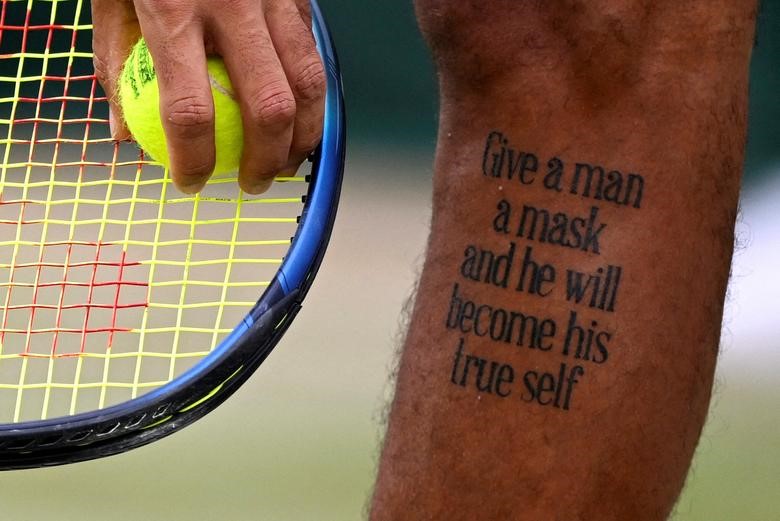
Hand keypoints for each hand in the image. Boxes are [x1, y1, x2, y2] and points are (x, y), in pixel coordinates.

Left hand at [92, 0, 324, 193]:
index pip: (189, 107)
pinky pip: (315, 57)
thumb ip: (118, 65)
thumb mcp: (112, 0)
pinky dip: (314, 100)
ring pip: (309, 85)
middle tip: (250, 183)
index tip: (192, 182)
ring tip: (286, 163)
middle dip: (265, 161)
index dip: (194, 159)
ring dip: (303, 137)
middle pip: (268, 107)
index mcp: (172, 7)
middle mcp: (232, 3)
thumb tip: (125, 134)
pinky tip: (301, 121)